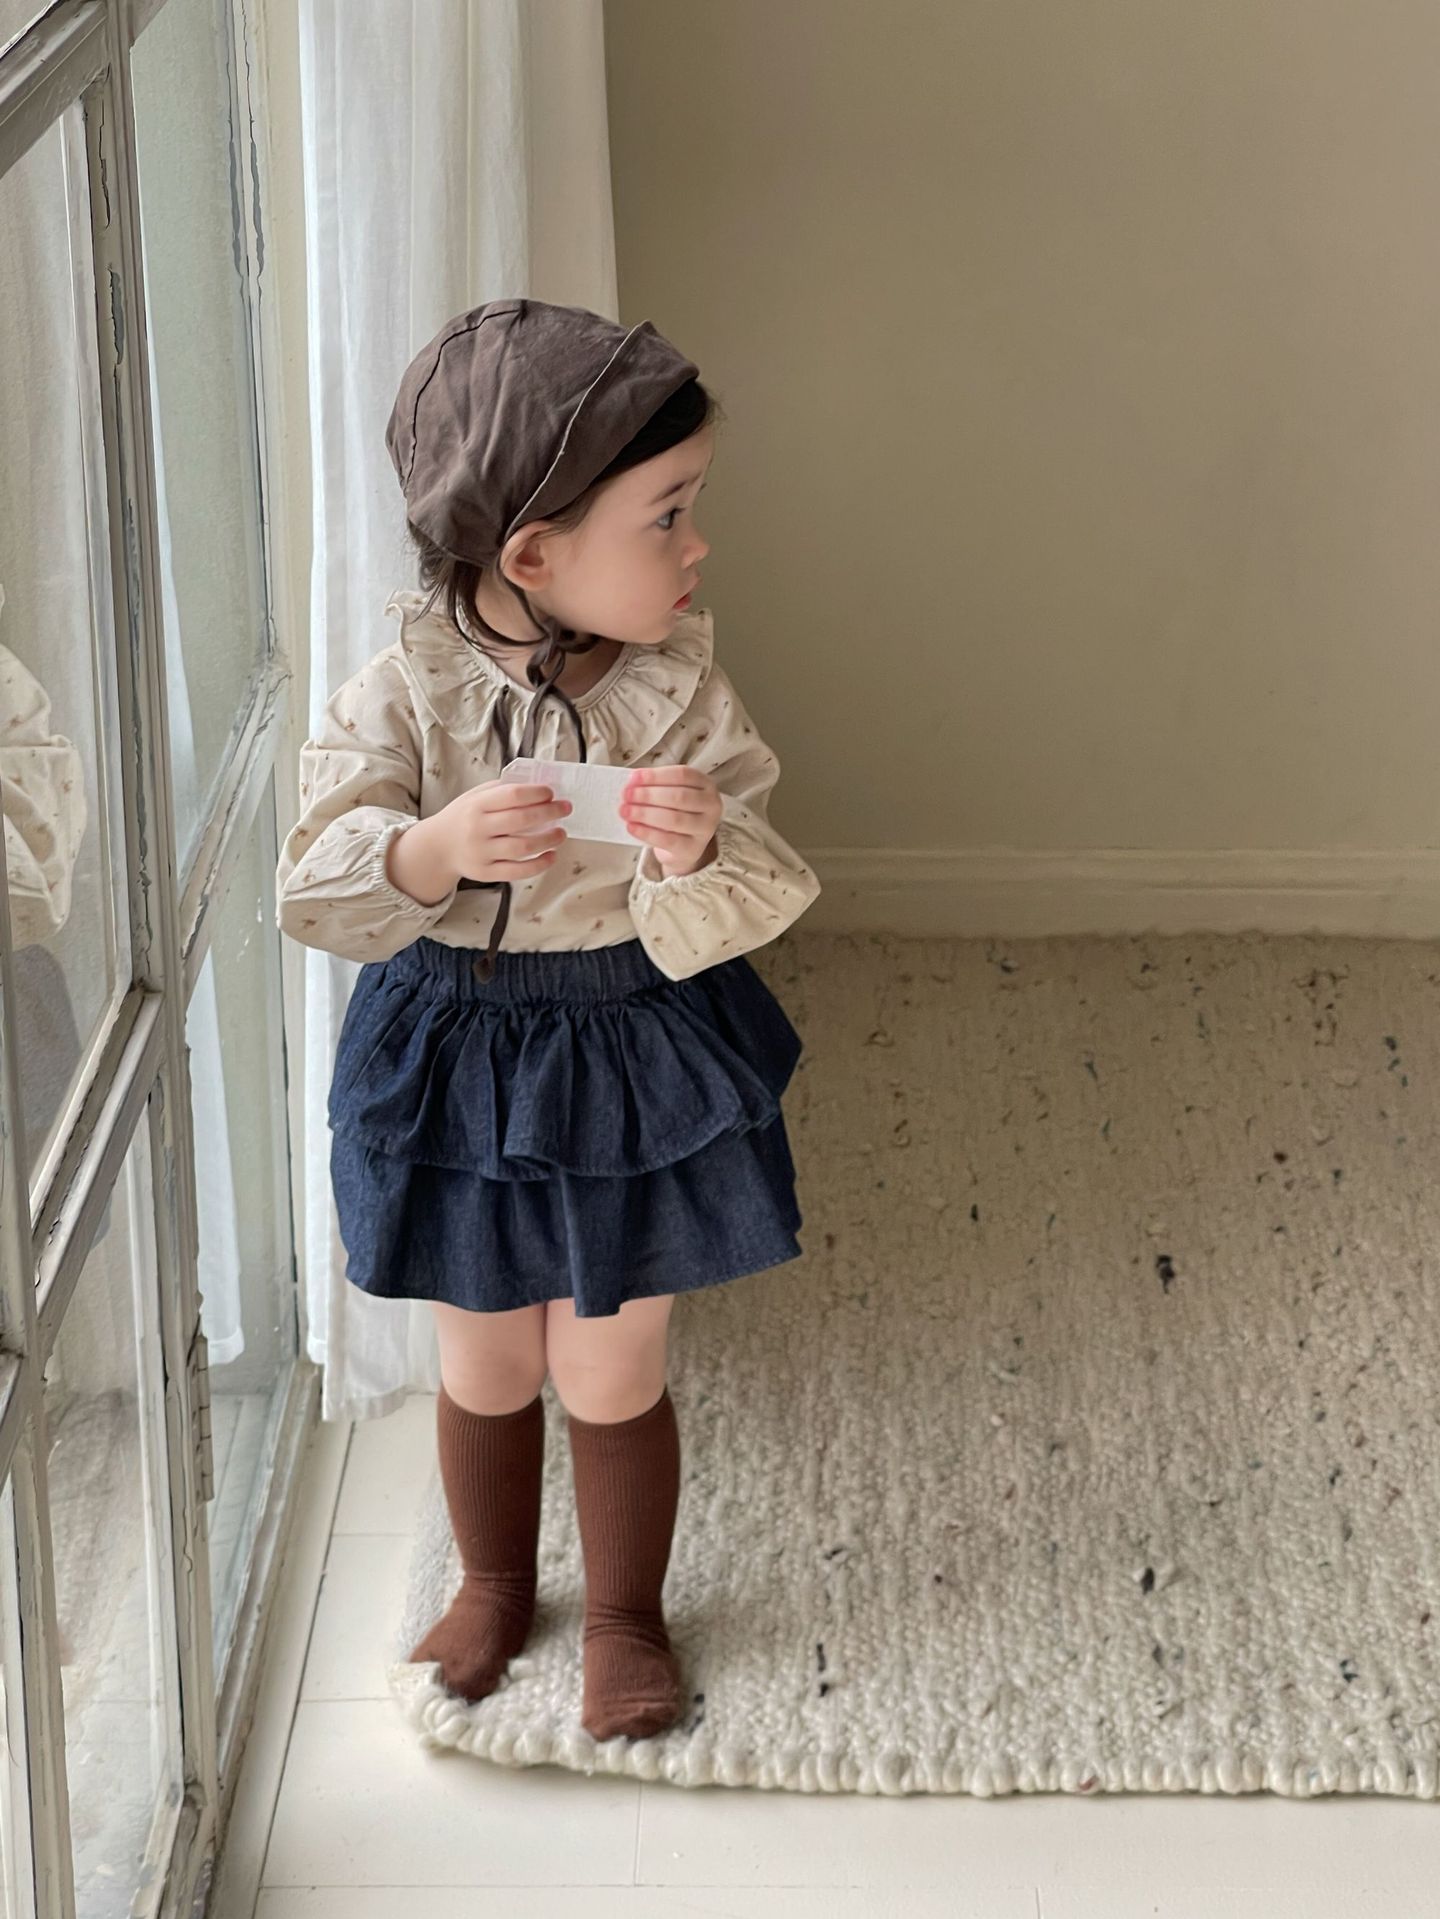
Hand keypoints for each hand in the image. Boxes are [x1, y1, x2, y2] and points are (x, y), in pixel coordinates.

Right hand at [387, 781, 571, 903]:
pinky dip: (539, 865)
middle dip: (549, 813)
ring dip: (548, 840)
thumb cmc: (464, 817)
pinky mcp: (486, 873)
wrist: (438, 847)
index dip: (536, 793)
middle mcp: (477, 829)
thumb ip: (502, 791)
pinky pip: (517, 871)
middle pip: (521, 820)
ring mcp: (481, 853)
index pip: (512, 795)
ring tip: (561, 833)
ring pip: (522, 847)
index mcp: (476, 805)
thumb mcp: (475, 797)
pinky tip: (551, 856)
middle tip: (566, 808)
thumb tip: (539, 786)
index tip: (551, 793)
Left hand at [621, 766, 721, 876]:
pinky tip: (631, 827)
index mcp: (706, 785)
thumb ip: (656, 787)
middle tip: (626, 795)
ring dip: (645, 813)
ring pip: (674, 819)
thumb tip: (631, 785)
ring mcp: (705, 829)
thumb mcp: (672, 794)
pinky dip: (646, 833)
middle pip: (679, 796)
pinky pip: (667, 840)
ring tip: (625, 811)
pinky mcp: (693, 849)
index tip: (633, 778)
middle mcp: (711, 805)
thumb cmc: (676, 812)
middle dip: (648, 795)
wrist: (684, 846)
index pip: (682, 775)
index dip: (656, 776)